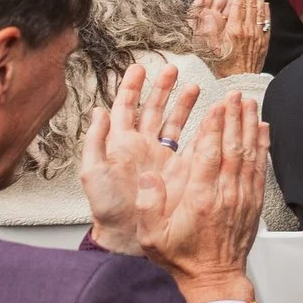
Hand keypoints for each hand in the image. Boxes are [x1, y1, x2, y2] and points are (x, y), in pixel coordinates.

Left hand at [81, 62, 201, 255]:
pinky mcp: (180, 167)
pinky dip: (202, 126)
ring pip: (174, 121)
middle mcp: (143, 146)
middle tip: (171, 69)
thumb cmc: (109, 208)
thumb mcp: (94, 173)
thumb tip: (98, 112)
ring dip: (183, 102)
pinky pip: (193, 141)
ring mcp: (163, 156)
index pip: (126, 107)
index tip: (140, 68)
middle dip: (162, 87)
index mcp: (121, 144)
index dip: (132, 87)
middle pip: (154, 108)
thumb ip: (95, 141)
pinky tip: (208, 115)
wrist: (129, 234)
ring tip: (193, 86)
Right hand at [141, 93, 267, 302]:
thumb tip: (147, 175)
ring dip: (250, 126)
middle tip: (236, 94)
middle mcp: (226, 194)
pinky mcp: (253, 201)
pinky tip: (263, 128)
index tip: (218, 105)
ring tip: (250, 103)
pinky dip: (262, 145)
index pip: (211, 155)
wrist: (214, 278)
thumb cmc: (182, 257)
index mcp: (200, 199)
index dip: (215, 128)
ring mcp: (243, 196)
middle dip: (235, 118)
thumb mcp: (152, 236)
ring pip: (250, 154)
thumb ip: (148, 205)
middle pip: (234, 148)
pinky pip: (260, 167)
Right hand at [188, 0, 270, 76]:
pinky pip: (266, 22)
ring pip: (260, 12)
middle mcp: (248, 30)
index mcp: (234, 30)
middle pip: (250, 5)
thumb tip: (208, 13)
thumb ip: (208, 30)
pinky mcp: (264, 41)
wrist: (239, 80)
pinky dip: (267, 11)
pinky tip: (266, 3)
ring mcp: (257, 35)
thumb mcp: (209, 48)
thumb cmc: (221, 64)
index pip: (238, 6)